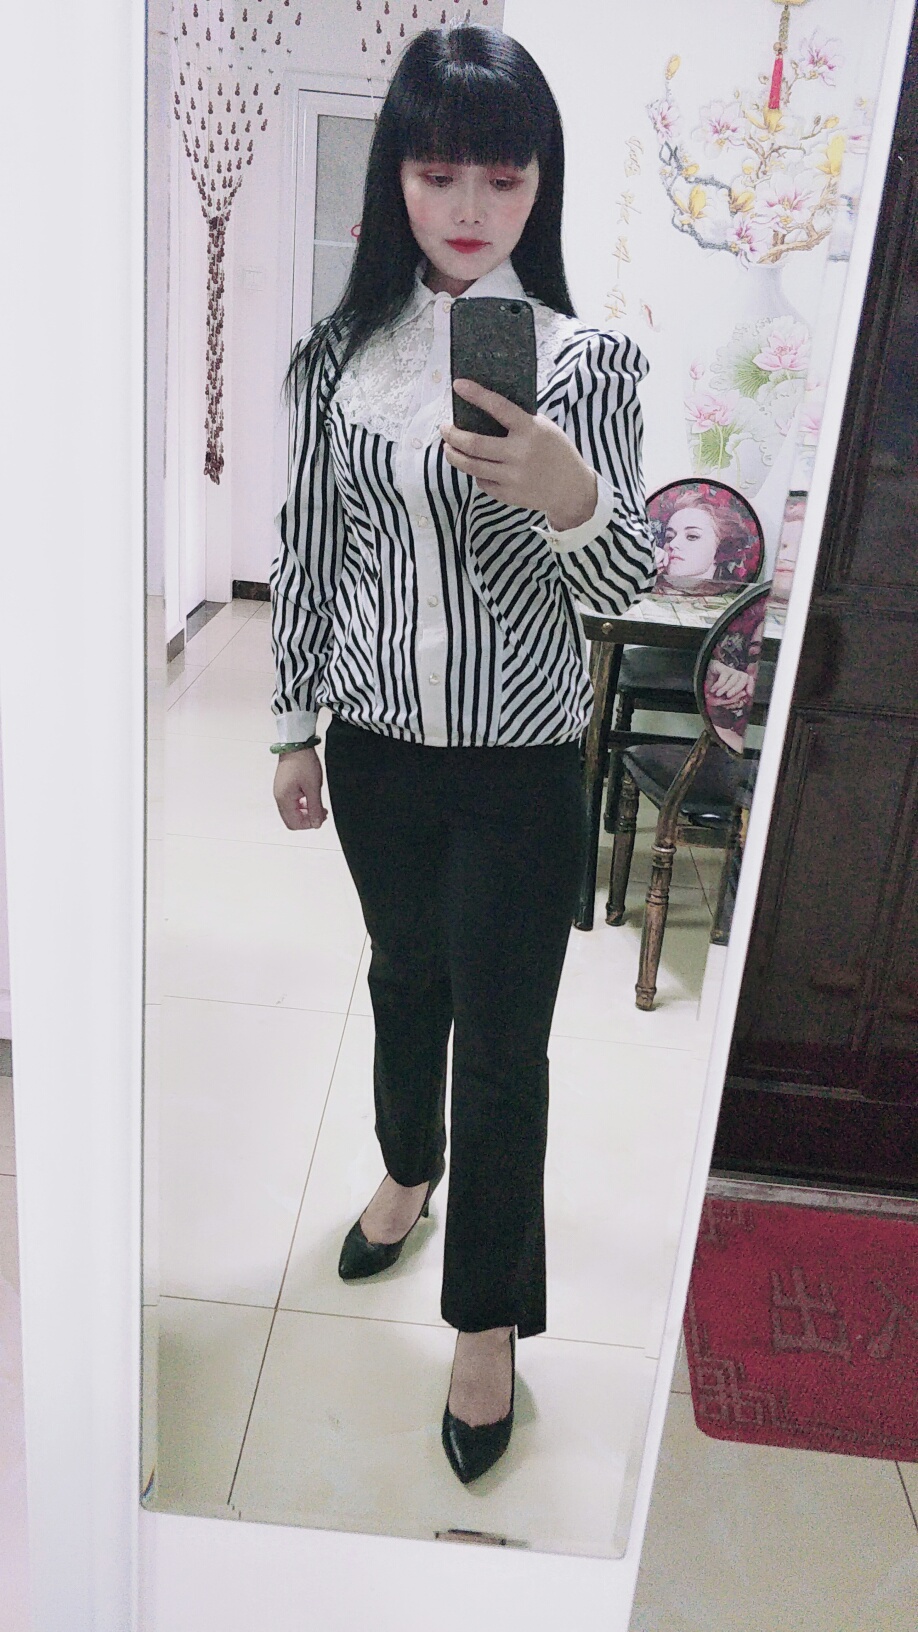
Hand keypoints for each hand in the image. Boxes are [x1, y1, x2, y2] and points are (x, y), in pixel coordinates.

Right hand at [273, 747, 327, 830]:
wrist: (296, 744)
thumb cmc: (303, 762)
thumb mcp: (313, 788)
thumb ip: (315, 808)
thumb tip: (317, 823)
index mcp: (284, 799)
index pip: (294, 824)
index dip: (309, 824)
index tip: (321, 817)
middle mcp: (279, 797)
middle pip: (292, 820)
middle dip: (307, 819)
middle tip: (321, 812)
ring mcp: (280, 791)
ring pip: (292, 811)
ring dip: (305, 811)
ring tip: (318, 804)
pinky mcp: (283, 786)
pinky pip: (291, 802)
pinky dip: (301, 804)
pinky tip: (310, 796)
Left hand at [441, 380, 597, 531]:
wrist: (571, 489)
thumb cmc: (556, 452)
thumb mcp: (544, 429)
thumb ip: (519, 421)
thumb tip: (485, 409)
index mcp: (530, 430)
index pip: (498, 407)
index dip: (476, 395)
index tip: (457, 386)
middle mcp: (520, 453)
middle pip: (474, 444)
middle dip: (453, 435)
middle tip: (444, 428)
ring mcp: (513, 477)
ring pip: (471, 466)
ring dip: (454, 455)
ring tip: (448, 447)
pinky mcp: (508, 495)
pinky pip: (482, 481)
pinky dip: (476, 473)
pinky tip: (475, 466)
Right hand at [706, 661, 753, 702]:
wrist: (700, 681)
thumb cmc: (713, 692)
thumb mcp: (721, 700)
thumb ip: (731, 702)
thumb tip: (741, 699)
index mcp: (739, 682)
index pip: (749, 680)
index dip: (750, 686)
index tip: (748, 694)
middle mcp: (737, 674)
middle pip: (743, 679)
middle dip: (736, 689)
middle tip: (728, 696)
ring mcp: (730, 670)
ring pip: (734, 678)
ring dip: (726, 688)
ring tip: (718, 694)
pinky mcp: (722, 667)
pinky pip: (724, 676)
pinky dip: (719, 684)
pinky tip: (713, 689)